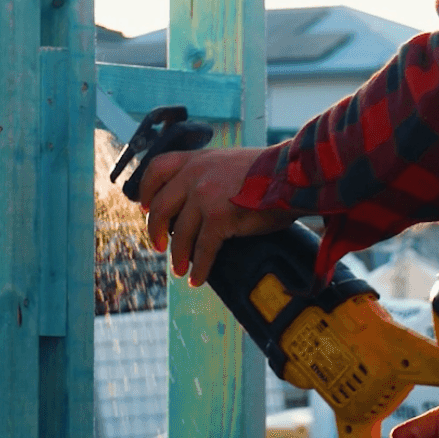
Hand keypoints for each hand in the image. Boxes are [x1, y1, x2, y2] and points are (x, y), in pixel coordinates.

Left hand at [136, 145, 285, 287]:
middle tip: (158, 245)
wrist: (292, 175)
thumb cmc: (271, 171)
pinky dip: (200, 267)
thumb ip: (212, 175)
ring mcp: (204, 195)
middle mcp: (195, 175)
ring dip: (178, 255)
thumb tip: (203, 203)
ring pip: (180, 233)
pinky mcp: (218, 217)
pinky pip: (203, 249)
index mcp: (198, 159)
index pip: (157, 168)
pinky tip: (199, 277)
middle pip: (160, 206)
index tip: (146, 207)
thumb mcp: (231, 162)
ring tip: (180, 269)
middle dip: (155, 230)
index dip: (147, 190)